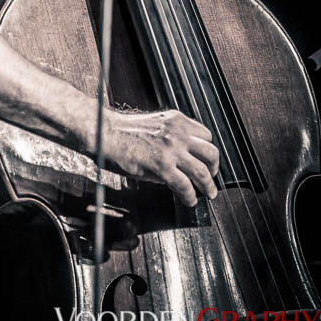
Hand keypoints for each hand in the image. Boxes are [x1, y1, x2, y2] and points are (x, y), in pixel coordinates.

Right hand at [104, 107, 218, 207]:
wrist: (106, 133)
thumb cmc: (124, 131)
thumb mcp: (154, 126)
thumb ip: (171, 139)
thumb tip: (181, 160)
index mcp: (176, 120)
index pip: (205, 135)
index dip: (207, 151)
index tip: (206, 160)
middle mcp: (177, 132)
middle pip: (210, 152)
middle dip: (214, 167)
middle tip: (211, 177)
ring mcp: (171, 149)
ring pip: (203, 170)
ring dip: (208, 185)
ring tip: (208, 193)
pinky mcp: (162, 166)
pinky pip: (185, 184)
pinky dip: (190, 195)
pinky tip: (189, 200)